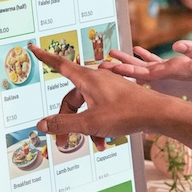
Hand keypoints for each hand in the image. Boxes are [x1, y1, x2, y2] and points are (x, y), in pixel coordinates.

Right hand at [32, 45, 165, 139]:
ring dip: (86, 126)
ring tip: (93, 143)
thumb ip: (64, 124)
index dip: (44, 57)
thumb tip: (42, 125)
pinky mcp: (118, 96)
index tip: (33, 47)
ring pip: (87, 107)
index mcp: (87, 79)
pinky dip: (99, 124)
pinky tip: (105, 140)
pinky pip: (100, 109)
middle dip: (66, 121)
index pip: (59, 65)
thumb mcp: (90, 123)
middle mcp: (96, 80)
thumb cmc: (127, 113)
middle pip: (72, 98)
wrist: (158, 113)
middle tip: (63, 142)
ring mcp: (108, 87)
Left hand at [107, 41, 191, 88]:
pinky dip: (147, 57)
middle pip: (139, 72)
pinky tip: (138, 50)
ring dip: (130, 62)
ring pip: (146, 67)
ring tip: (112, 56)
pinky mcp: (181, 67)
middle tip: (100, 64)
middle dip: (120, 68)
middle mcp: (171, 74)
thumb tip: (178, 45)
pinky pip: (159, 62)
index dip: (125, 71)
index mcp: (174, 73)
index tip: (108, 69)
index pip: (143, 74)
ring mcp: (175, 72)